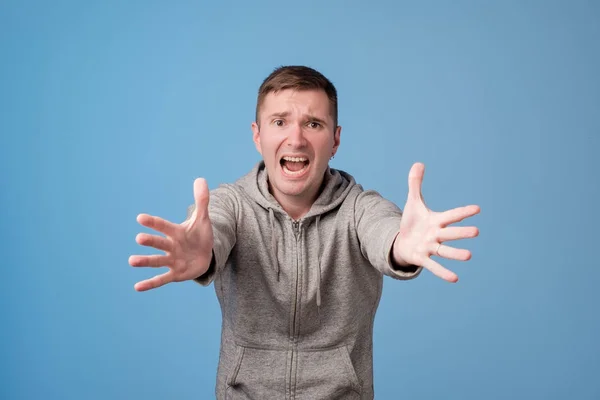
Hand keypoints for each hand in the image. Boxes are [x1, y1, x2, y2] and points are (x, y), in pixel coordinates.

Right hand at [128, 178, 213, 290]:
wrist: (204, 256)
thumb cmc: (199, 236)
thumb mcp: (203, 219)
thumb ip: (201, 201)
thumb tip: (200, 179)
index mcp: (176, 232)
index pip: (164, 226)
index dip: (154, 222)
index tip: (140, 218)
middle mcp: (171, 246)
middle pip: (160, 243)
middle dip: (151, 241)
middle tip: (139, 239)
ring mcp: (172, 260)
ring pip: (157, 261)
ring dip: (145, 262)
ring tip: (131, 261)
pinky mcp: (175, 274)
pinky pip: (162, 279)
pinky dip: (151, 283)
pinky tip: (137, 287)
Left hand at [392, 163, 479, 282]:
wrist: (402, 243)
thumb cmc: (412, 223)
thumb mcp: (413, 203)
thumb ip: (416, 184)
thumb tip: (418, 163)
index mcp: (436, 221)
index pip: (451, 215)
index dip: (462, 212)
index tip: (477, 208)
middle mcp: (436, 235)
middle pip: (450, 233)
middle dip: (461, 232)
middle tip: (476, 231)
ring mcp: (430, 248)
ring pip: (445, 251)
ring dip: (456, 254)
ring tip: (469, 256)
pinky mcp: (422, 259)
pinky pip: (433, 267)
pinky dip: (443, 272)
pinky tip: (455, 279)